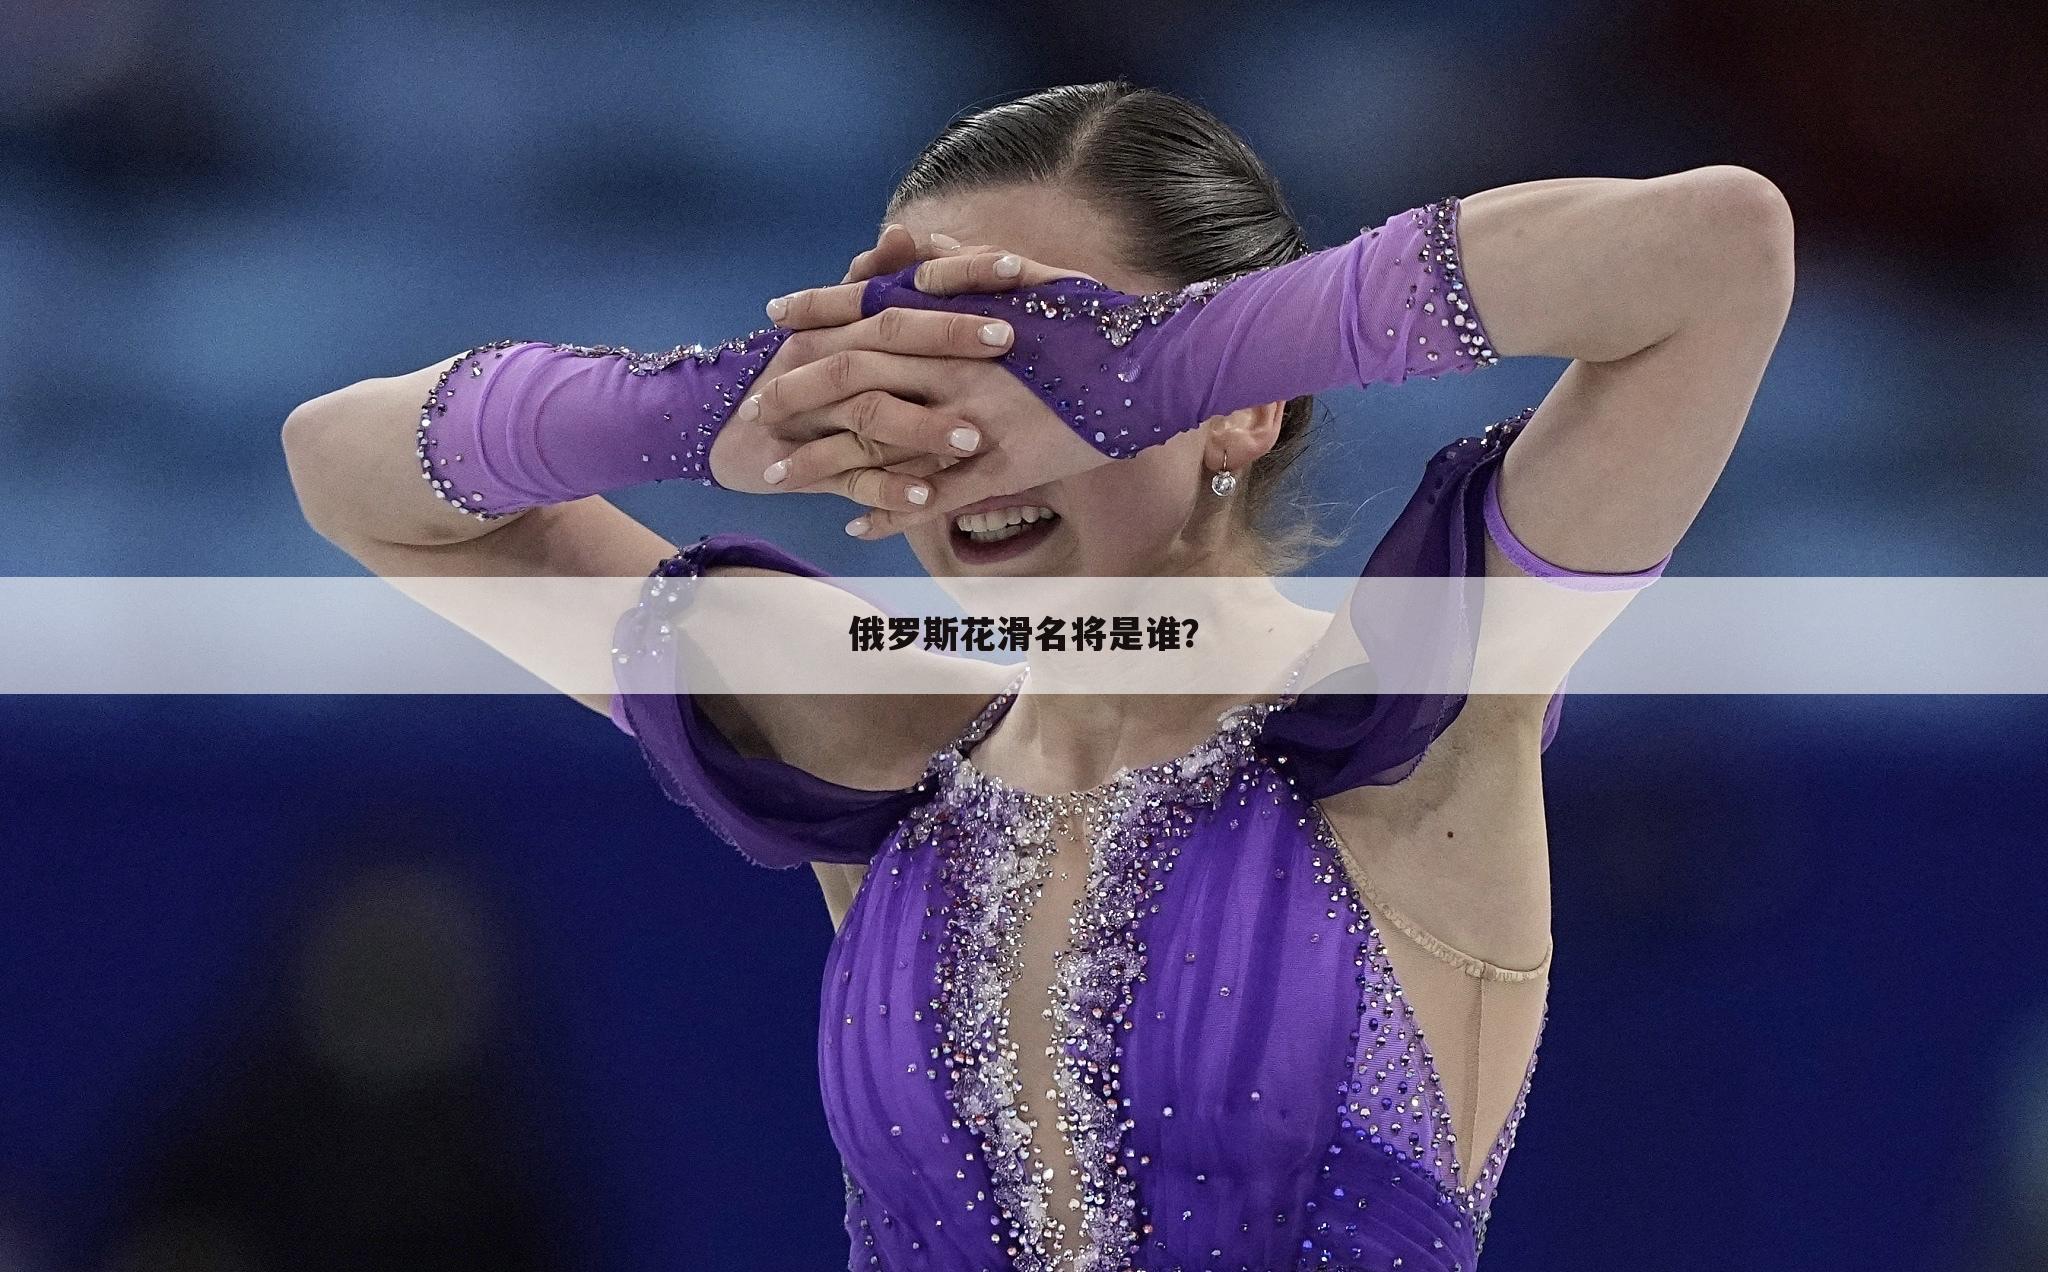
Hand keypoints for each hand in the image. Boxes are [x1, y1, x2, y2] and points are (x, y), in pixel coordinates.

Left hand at [758, 230, 1110, 539]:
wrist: (1154, 366)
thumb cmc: (1093, 321)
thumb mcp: (1026, 278)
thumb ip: (961, 263)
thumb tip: (908, 250)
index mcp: (957, 321)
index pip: (865, 314)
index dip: (814, 316)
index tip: (771, 319)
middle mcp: (954, 370)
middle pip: (852, 379)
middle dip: (794, 394)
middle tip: (751, 409)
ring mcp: (974, 422)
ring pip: (878, 444)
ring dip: (822, 462)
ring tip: (776, 474)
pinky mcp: (1000, 466)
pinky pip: (933, 496)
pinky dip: (889, 511)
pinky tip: (852, 525)